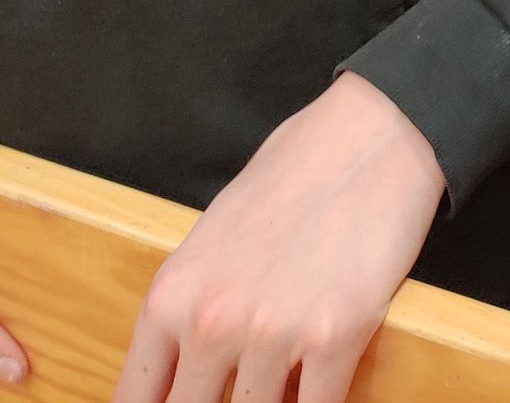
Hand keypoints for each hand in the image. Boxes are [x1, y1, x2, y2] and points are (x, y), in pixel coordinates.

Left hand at [114, 75, 443, 402]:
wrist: (373, 132)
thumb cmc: (296, 171)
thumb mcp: (214, 237)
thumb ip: (193, 306)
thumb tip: (185, 369)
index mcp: (172, 294)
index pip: (136, 400)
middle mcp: (212, 321)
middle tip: (240, 391)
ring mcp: (273, 334)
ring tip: (283, 381)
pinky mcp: (336, 337)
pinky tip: (321, 383)